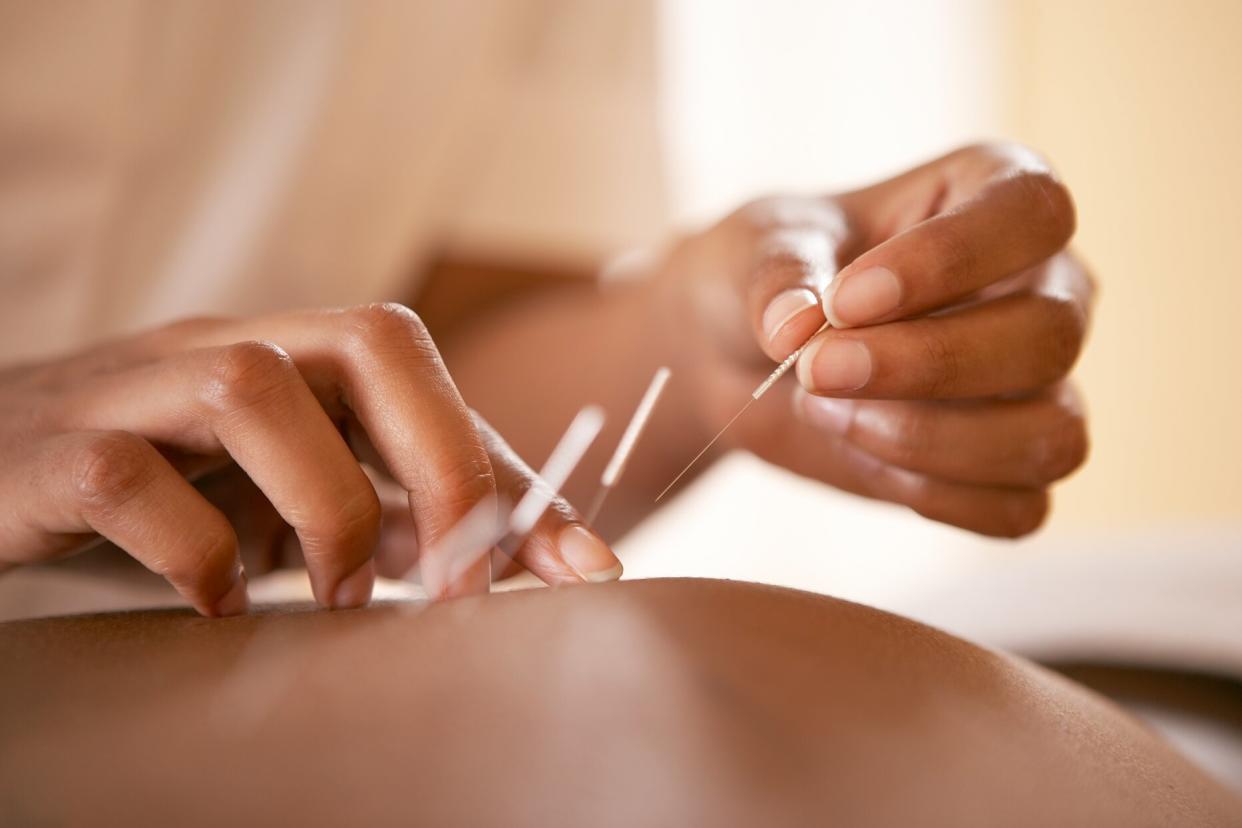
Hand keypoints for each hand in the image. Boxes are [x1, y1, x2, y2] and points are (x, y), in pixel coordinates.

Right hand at [0, 304, 620, 614]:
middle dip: (441, 462)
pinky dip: (193, 552)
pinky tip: (218, 605)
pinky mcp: (51, 454)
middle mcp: (224, 350)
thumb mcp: (293, 499)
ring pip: (252, 388)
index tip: (575, 564)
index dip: (507, 466)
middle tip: (459, 580)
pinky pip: (127, 476)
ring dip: (324, 507)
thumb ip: (397, 518)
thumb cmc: (166, 491)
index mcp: (294, 355)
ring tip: (336, 600)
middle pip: (368, 340)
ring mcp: (134, 391)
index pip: (427, 373)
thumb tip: (524, 560)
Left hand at [655, 143, 1092, 535]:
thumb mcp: (754, 247)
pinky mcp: (1010, 468)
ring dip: (932, 440)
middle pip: (1049, 335)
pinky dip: (934, 495)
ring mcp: (1039, 385)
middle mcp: (1042, 287)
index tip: (845, 299)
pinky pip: (1019, 508)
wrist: (739, 351)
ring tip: (828, 413)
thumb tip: (794, 328)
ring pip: (1052, 433)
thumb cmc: (769, 273)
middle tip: (815, 370)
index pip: (1031, 214)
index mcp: (997, 194)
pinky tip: (859, 455)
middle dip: (927, 364)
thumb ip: (778, 275)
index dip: (947, 260)